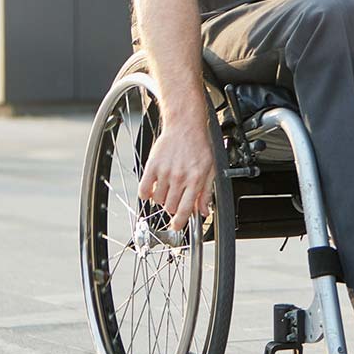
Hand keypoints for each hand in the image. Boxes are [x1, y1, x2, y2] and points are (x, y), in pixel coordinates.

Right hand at [137, 115, 215, 233]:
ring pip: (158, 200)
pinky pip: (143, 189)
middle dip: (172, 207)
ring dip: (161, 199)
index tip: (176, 227)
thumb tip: (203, 212)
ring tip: (167, 188)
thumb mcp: (210, 169)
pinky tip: (152, 188)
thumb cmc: (199, 146)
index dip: (179, 223)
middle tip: (175, 198)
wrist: (185, 126)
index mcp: (195, 180)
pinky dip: (146, 194)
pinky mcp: (152, 166)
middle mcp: (180, 178)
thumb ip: (206, 192)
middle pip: (170, 207)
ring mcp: (165, 172)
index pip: (184, 210)